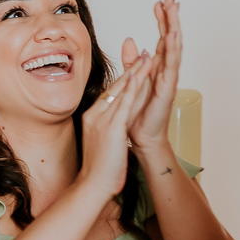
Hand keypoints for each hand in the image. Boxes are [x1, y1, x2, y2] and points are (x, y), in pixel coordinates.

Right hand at [77, 53, 153, 207]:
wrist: (93, 185)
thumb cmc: (99, 169)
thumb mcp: (101, 142)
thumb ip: (106, 128)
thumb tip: (115, 123)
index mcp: (92, 117)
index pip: (111, 93)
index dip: (124, 79)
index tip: (135, 67)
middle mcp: (95, 115)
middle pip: (116, 88)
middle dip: (131, 70)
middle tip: (144, 54)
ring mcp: (102, 120)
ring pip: (121, 92)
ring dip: (135, 73)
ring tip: (147, 58)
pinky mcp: (112, 128)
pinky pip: (124, 104)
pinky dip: (132, 88)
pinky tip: (140, 77)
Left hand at [122, 0, 180, 153]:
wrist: (143, 136)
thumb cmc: (140, 112)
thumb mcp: (133, 80)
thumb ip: (132, 61)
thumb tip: (130, 41)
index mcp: (158, 67)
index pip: (161, 38)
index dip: (162, 20)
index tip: (160, 1)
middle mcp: (166, 70)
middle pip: (170, 38)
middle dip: (172, 17)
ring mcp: (169, 78)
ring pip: (174, 48)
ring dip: (174, 27)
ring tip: (174, 9)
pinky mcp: (167, 88)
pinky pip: (171, 66)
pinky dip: (172, 50)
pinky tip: (172, 36)